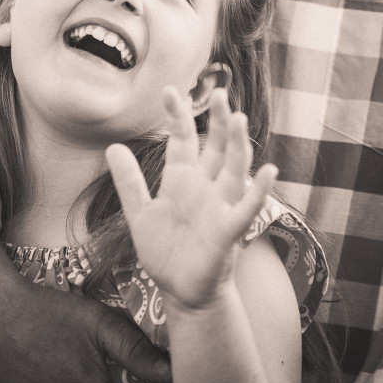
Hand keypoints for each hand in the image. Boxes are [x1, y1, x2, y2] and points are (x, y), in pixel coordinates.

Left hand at [106, 88, 276, 310]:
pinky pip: (246, 208)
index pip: (183, 140)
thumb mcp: (140, 214)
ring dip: (238, 145)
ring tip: (239, 119)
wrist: (181, 292)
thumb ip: (129, 182)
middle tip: (218, 93)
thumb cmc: (166, 252)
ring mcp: (220, 207)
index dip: (178, 117)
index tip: (169, 91)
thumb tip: (113, 146)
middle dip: (217, 121)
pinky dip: (258, 191)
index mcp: (183, 180)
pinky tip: (269, 171)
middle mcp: (206, 187)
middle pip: (216, 147)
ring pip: (234, 169)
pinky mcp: (228, 231)